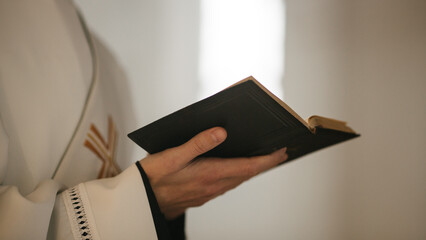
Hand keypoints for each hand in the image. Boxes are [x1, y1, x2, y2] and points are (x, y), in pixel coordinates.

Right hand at [139, 127, 287, 219]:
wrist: (140, 201)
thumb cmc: (153, 177)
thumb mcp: (173, 156)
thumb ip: (198, 143)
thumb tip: (222, 132)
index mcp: (209, 174)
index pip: (247, 167)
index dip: (267, 160)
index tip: (281, 152)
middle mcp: (212, 186)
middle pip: (246, 175)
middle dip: (264, 164)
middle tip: (279, 153)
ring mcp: (207, 193)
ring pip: (237, 181)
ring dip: (252, 170)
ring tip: (262, 160)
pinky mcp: (201, 195)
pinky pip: (226, 185)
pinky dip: (237, 176)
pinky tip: (235, 170)